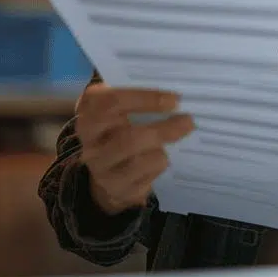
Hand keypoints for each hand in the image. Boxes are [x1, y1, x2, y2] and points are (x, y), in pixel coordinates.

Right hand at [75, 82, 194, 215]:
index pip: (111, 102)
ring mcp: (100, 167)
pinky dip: (160, 165)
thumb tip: (180, 89)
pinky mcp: (115, 187)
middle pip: (128, 137)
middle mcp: (89, 140)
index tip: (175, 99)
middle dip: (163, 129)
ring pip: (137, 160)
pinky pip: (144, 177)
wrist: (109, 166)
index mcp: (90, 110)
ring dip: (163, 149)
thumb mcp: (124, 105)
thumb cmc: (122, 124)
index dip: (145, 99)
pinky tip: (166, 156)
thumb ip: (142, 94)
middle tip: (188, 121)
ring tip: (180, 136)